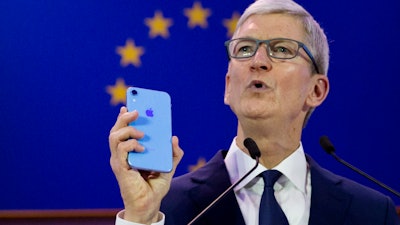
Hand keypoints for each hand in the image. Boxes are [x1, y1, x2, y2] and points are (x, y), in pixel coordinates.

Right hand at [109, 106, 183, 222]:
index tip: (128, 105)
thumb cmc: (154, 186)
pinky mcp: (120, 167)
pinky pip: (120, 150)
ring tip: (142, 132)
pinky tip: (142, 147)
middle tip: (136, 111)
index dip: (123, 117)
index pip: (123, 130)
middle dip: (124, 117)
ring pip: (114, 137)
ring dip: (128, 130)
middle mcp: (122, 154)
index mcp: (130, 152)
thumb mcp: (168, 167)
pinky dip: (131, 144)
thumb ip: (173, 154)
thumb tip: (174, 138)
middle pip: (116, 130)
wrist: (149, 204)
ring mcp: (119, 160)